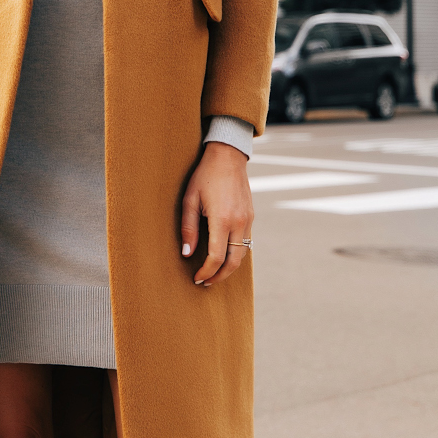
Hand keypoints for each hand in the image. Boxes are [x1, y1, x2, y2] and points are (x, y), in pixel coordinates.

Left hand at [180, 141, 253, 287]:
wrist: (228, 156)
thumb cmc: (204, 176)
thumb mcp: (190, 200)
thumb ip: (188, 228)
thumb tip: (186, 254)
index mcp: (222, 220)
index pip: (216, 257)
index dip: (206, 272)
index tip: (197, 278)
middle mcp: (239, 222)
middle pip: (233, 261)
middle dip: (219, 276)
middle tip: (206, 282)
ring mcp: (248, 219)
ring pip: (242, 254)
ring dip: (229, 267)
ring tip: (214, 272)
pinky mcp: (250, 216)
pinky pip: (246, 241)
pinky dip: (236, 253)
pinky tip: (224, 255)